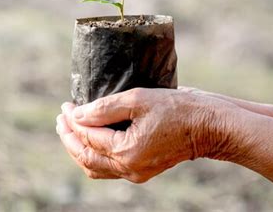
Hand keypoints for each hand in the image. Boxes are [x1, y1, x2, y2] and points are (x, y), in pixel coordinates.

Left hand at [56, 88, 231, 182]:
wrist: (210, 126)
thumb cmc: (179, 109)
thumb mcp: (138, 99)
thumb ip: (104, 108)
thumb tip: (78, 114)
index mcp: (126, 151)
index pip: (87, 137)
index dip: (72, 120)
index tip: (66, 105)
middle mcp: (128, 168)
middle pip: (85, 157)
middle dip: (69, 137)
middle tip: (61, 118)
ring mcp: (135, 172)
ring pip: (94, 166)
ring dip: (78, 147)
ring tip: (68, 128)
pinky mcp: (141, 169)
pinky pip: (108, 168)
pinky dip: (93, 155)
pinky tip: (89, 140)